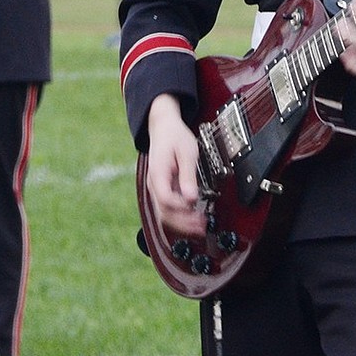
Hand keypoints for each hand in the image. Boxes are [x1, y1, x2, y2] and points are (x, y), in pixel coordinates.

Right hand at [145, 94, 205, 236]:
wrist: (163, 127)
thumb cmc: (175, 137)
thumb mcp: (186, 152)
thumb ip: (188, 176)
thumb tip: (191, 198)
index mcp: (158, 174)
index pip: (166, 199)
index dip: (181, 208)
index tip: (196, 209)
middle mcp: (153, 184)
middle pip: (164, 212)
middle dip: (183, 223)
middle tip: (201, 226)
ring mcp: (156, 188)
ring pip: (164, 214)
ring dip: (181, 223)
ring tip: (199, 227)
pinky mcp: (161, 190)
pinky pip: (167, 209)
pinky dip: (179, 217)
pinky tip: (191, 219)